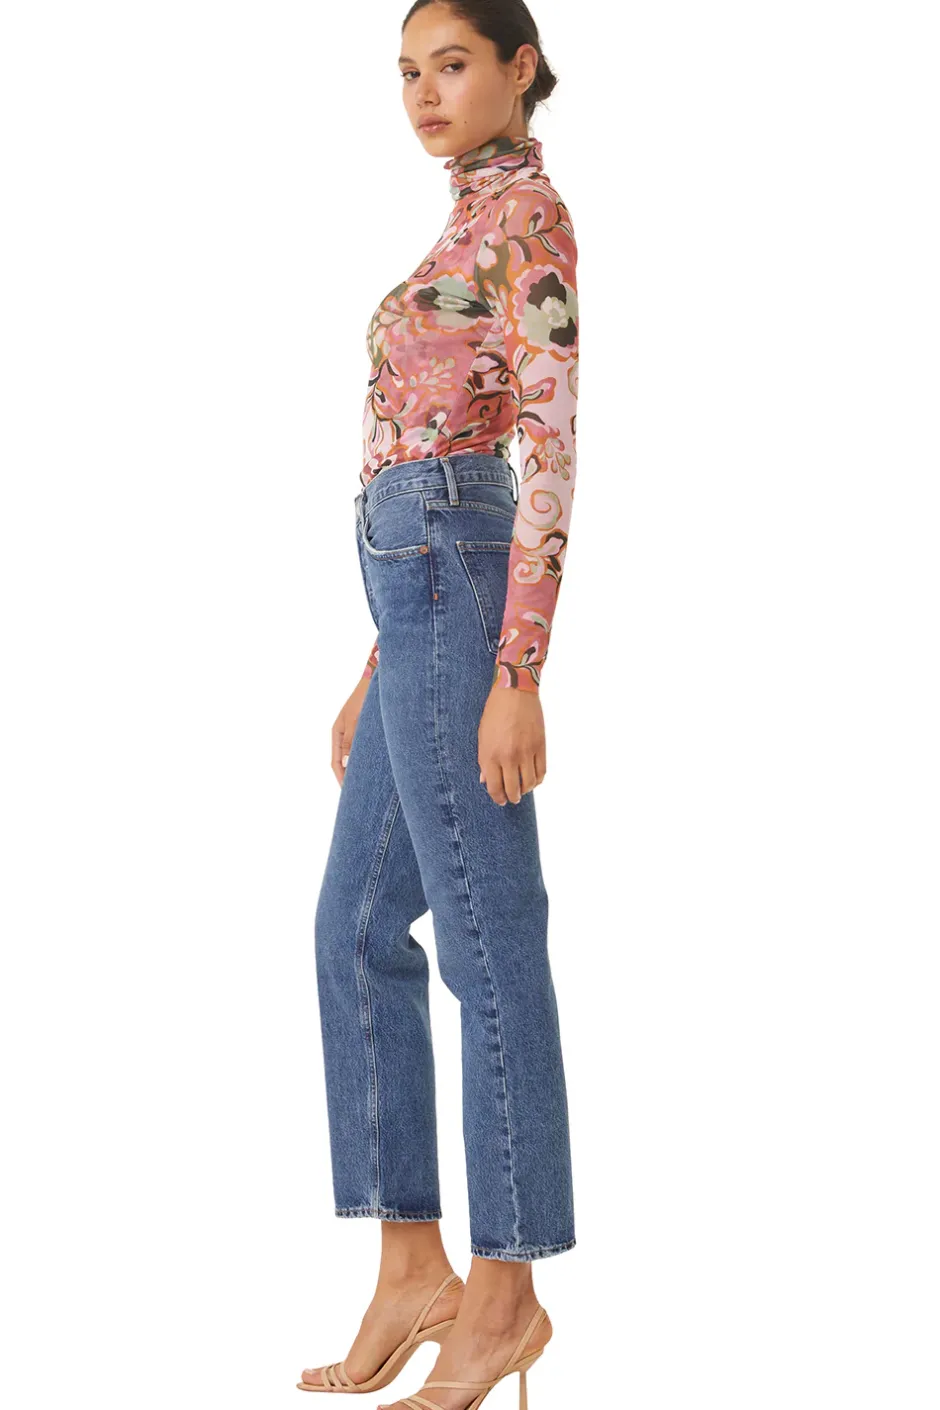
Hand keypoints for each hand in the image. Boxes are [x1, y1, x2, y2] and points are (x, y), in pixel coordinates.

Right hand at [331, 676, 369, 785]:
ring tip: (367, 783)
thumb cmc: (363, 698)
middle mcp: (344, 735)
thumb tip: (347, 763)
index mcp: (337, 733)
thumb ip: (351, 741)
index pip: (336, 762)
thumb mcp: (356, 720)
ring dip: (358, 769)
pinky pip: (363, 750)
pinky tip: (375, 767)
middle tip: (358, 792)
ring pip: (354, 757)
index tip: (347, 790)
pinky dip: (366, 760)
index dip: (341, 777)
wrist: (375, 681)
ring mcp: (354, 733)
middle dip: (349, 777)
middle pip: (344, 762)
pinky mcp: (364, 730)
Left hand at [478, 685, 546, 804]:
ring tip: (523, 789)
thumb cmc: (495, 712)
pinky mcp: (540, 746)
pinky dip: (538, 780)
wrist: (514, 692)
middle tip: (512, 798)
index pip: (494, 787)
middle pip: (513, 789)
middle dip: (512, 798)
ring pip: (529, 784)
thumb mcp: (482, 736)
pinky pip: (542, 772)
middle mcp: (508, 757)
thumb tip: (486, 780)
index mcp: (490, 755)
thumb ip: (484, 761)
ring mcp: (526, 752)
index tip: (500, 800)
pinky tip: (533, 779)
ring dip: (526, 790)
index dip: (498, 798)